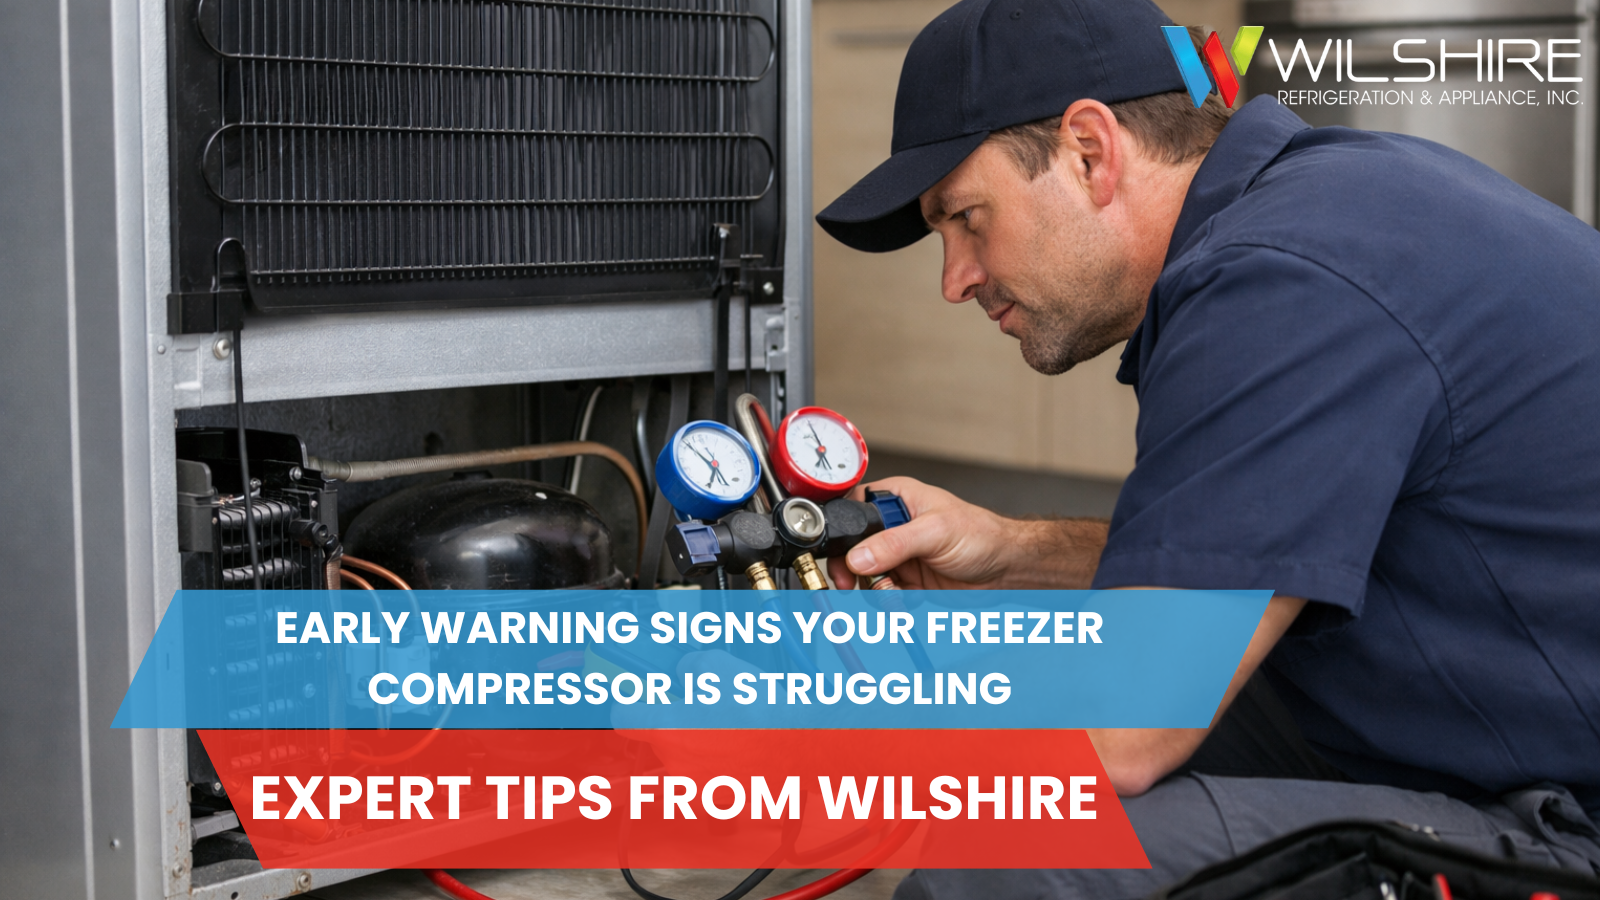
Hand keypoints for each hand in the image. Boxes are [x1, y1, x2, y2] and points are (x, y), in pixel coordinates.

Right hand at [824, 476, 1017, 589]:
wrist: (1006, 569)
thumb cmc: (981, 535)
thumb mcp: (935, 532)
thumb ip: (894, 543)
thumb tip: (859, 556)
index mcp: (896, 499)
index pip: (854, 510)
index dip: (845, 532)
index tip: (844, 554)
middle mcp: (892, 526)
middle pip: (852, 547)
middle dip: (852, 568)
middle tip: (853, 581)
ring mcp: (898, 554)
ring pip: (864, 575)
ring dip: (874, 588)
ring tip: (892, 590)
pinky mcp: (906, 579)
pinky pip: (882, 593)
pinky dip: (890, 600)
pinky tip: (908, 596)